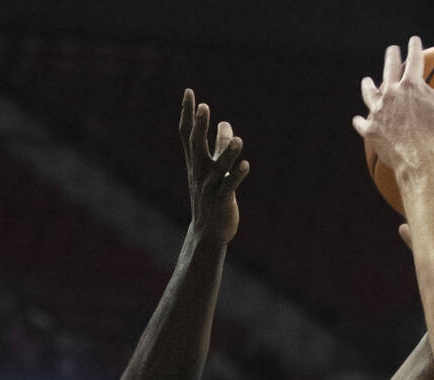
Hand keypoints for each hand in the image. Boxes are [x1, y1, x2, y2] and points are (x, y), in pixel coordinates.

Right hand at [180, 89, 248, 242]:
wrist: (208, 232)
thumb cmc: (211, 197)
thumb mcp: (215, 169)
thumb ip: (220, 146)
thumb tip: (226, 124)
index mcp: (195, 163)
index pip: (187, 135)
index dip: (187, 114)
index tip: (189, 92)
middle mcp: (199, 172)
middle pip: (196, 147)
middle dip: (200, 127)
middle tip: (203, 107)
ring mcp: (209, 187)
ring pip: (218, 168)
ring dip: (227, 154)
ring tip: (238, 140)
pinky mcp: (221, 201)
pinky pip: (229, 187)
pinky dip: (237, 176)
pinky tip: (246, 165)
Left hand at [353, 36, 433, 180]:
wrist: (420, 161)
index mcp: (411, 85)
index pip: (414, 58)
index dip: (415, 47)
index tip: (414, 40)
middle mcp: (391, 93)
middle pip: (388, 69)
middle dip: (391, 57)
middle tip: (392, 51)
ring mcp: (378, 112)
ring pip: (369, 93)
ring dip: (368, 86)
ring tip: (367, 81)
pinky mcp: (370, 130)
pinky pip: (362, 123)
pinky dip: (361, 120)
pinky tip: (359, 119)